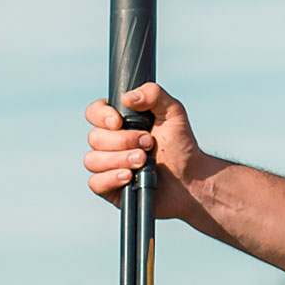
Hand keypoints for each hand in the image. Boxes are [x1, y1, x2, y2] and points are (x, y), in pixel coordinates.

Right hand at [83, 83, 210, 225]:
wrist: (192, 179)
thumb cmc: (181, 146)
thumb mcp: (173, 113)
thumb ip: (154, 94)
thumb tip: (127, 97)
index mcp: (119, 123)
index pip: (94, 113)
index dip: (101, 116)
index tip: (120, 121)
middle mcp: (109, 144)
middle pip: (95, 138)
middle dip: (123, 140)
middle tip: (149, 143)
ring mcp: (108, 166)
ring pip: (92, 160)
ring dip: (119, 159)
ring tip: (143, 161)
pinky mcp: (110, 189)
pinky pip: (95, 183)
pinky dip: (111, 178)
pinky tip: (129, 177)